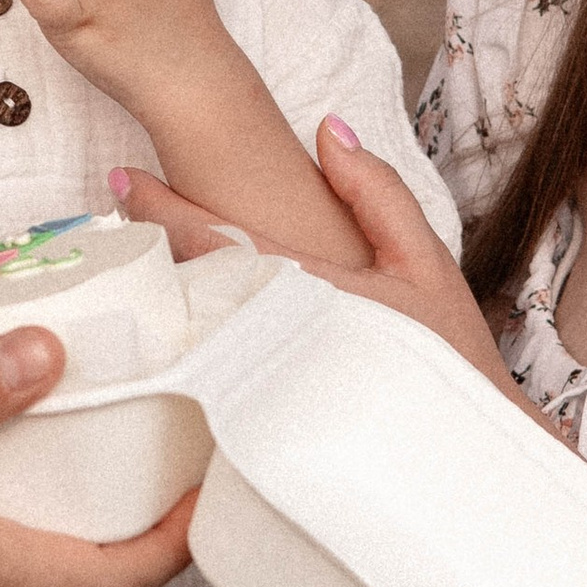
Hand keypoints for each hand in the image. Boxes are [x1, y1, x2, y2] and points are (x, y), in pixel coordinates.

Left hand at [115, 121, 541, 416]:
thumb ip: (376, 192)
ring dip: (163, 294)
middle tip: (118, 215)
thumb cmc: (451, 356)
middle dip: (151, 248)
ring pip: (190, 332)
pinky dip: (185, 344)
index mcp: (309, 291)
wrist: (468, 455)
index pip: (216, 240)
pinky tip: (174, 328)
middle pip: (189, 286)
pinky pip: (208, 376)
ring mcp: (262, 387)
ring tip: (138, 263)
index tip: (123, 177)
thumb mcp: (425, 261)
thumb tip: (328, 130)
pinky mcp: (263, 425)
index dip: (163, 206)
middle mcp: (276, 340)